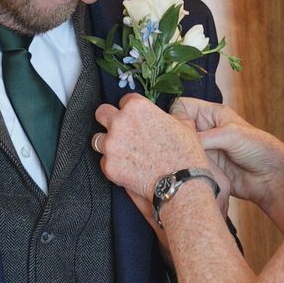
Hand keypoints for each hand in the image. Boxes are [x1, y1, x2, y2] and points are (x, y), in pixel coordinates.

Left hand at [92, 94, 211, 200]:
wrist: (181, 182)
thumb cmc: (185, 153)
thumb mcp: (183, 124)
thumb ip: (167, 116)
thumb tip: (168, 117)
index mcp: (136, 107)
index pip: (125, 100)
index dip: (131, 109)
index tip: (136, 118)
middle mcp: (119, 122)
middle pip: (102, 113)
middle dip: (108, 119)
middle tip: (119, 129)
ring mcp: (111, 145)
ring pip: (97, 139)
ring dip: (108, 143)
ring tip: (121, 152)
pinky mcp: (108, 166)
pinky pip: (104, 162)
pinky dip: (112, 164)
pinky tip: (126, 168)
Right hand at [169, 97, 283, 204]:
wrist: (271, 178)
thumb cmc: (259, 149)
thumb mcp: (231, 135)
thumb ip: (203, 136)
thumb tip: (180, 141)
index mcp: (212, 114)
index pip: (181, 107)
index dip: (177, 116)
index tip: (183, 130)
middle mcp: (205, 129)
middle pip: (177, 129)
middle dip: (178, 138)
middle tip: (186, 149)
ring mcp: (204, 149)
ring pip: (180, 149)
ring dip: (184, 156)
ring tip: (194, 162)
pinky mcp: (205, 167)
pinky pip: (187, 165)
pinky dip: (189, 168)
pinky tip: (196, 172)